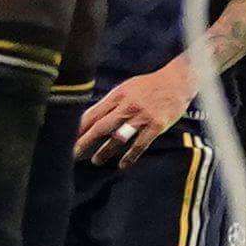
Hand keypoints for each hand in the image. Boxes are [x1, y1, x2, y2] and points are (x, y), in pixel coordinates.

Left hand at [78, 59, 198, 165]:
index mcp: (118, 95)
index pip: (93, 113)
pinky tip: (122, 165)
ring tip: (96, 160)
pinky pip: (140, 145)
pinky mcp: (156, 126)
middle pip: (101, 127)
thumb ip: (111, 103)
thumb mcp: (127, 88)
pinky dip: (130, 156)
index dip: (79, 128)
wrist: (178, 81)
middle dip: (85, 142)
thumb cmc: (150, 85)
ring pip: (118, 138)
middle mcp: (128, 106)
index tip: (67, 139)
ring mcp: (142, 117)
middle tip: (73, 155)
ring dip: (105, 151)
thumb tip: (91, 119)